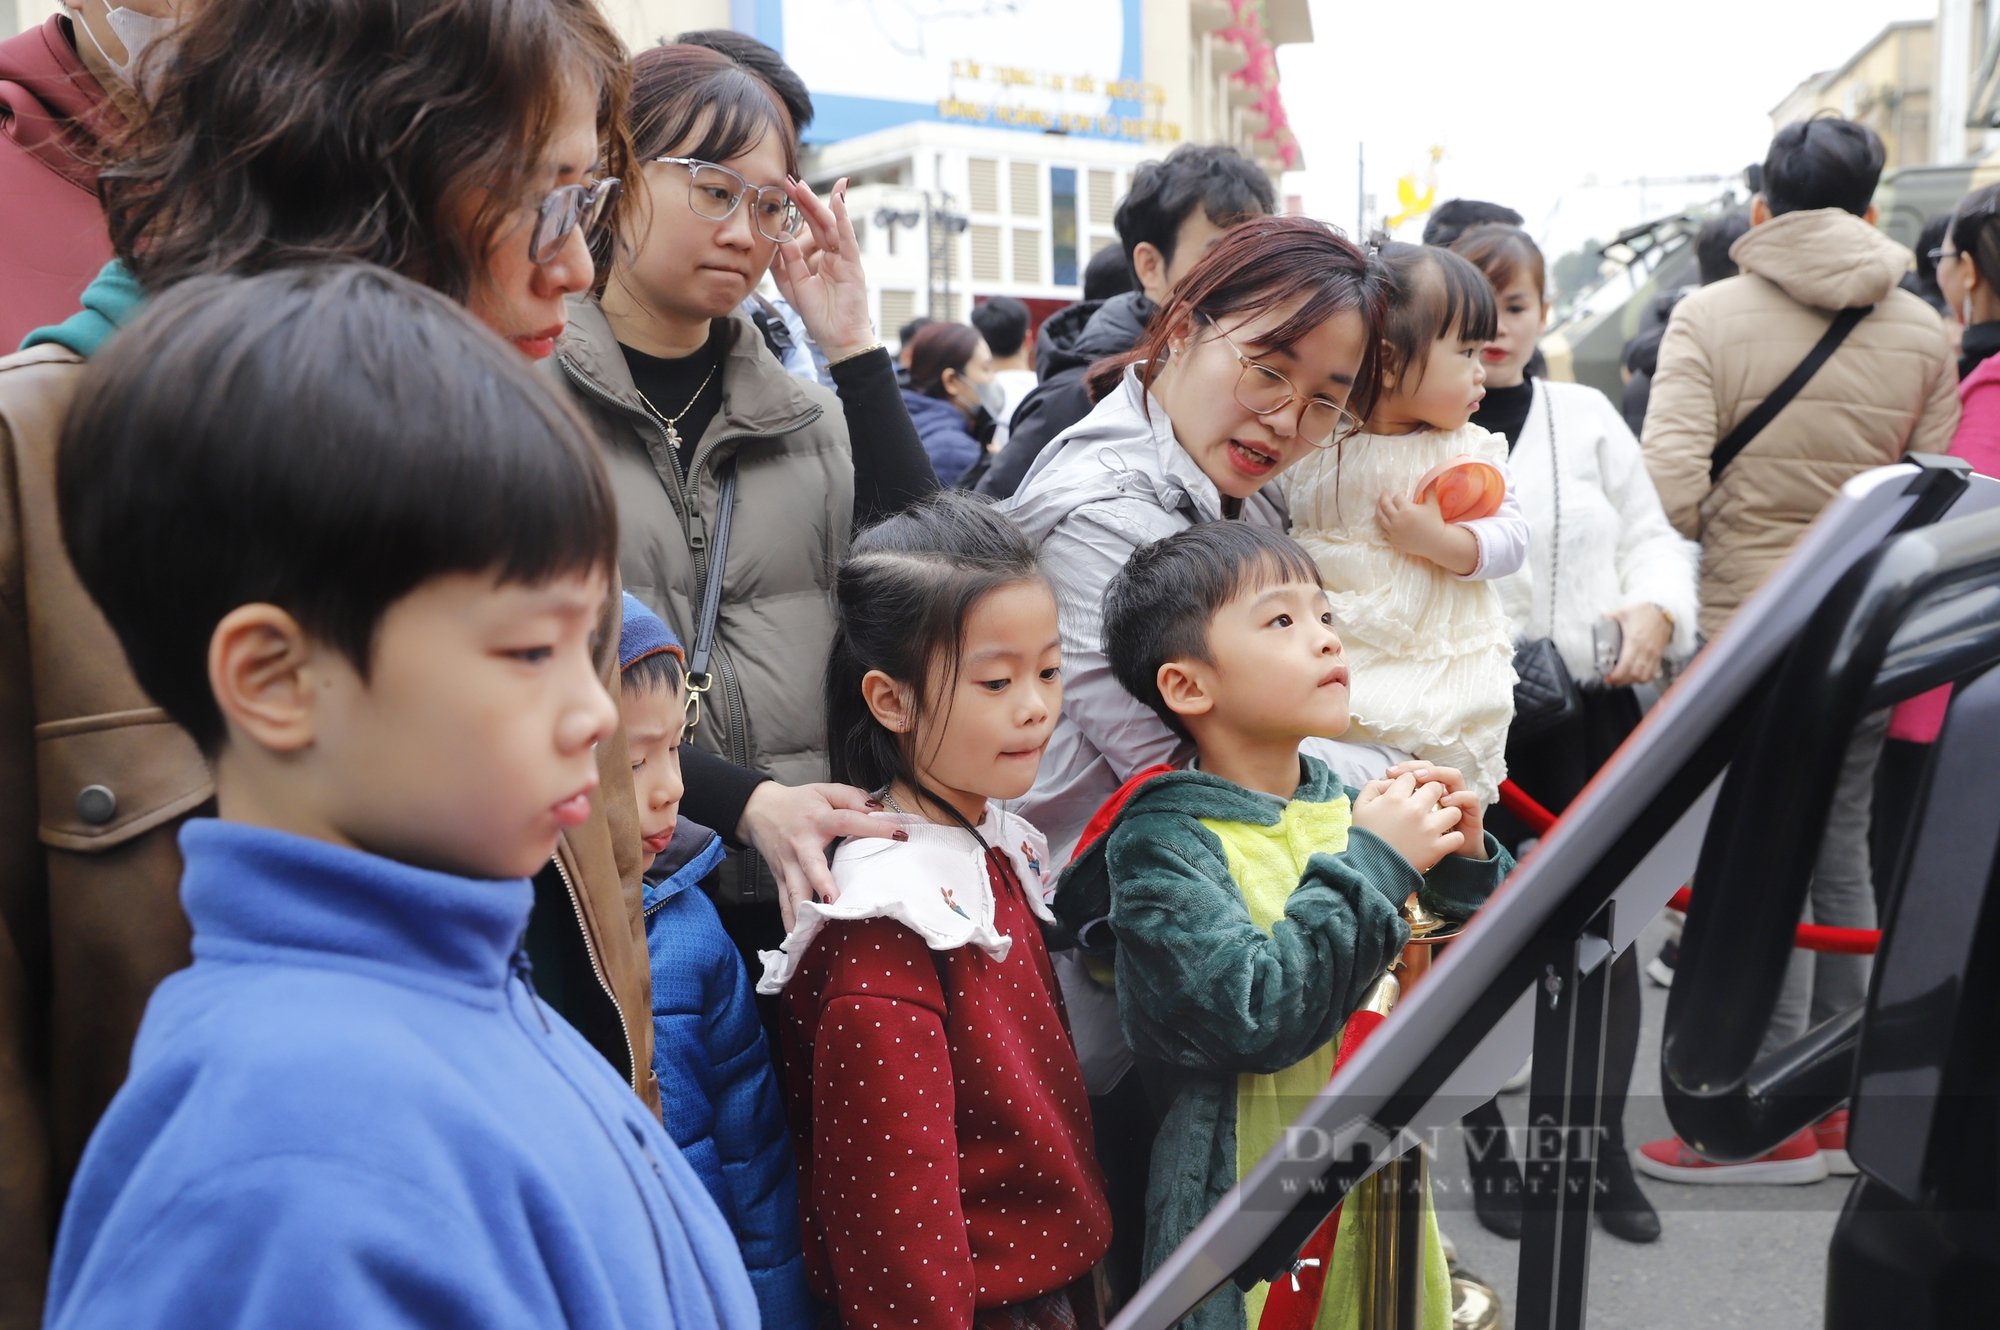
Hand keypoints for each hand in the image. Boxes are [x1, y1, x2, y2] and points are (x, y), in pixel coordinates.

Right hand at [737, 781, 907, 929]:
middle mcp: (802, 844)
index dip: (873, 827)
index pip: (848, 821)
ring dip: (805, 910)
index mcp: (818, 820)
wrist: (757, 809)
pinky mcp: (780, 877)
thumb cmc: (797, 802)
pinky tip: (796, 935)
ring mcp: (789, 864)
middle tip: (835, 900)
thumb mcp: (825, 790)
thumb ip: (852, 797)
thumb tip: (878, 809)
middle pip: (812, 864)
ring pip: (795, 890)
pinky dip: (790, 920)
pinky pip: (784, 901)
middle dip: (824, 883)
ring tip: (815, 929)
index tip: (900, 834)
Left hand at [769, 176, 876, 362]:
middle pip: (817, 222)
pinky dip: (842, 219)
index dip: (797, 211)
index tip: (783, 192)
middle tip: (789, 180)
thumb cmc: (819, 317)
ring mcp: (843, 259)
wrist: (838, 340)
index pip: (807, 230)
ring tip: (801, 186)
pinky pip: (846, 238)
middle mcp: (832, 255)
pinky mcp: (853, 265)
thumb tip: (782, 235)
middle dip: (804, 201)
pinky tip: (837, 200)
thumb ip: (789, 261)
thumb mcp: (795, 286)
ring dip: (816, 204)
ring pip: (829, 225)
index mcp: (817, 260)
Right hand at [1351, 771, 1464, 872]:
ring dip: (1447, 814)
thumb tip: (1390, 781)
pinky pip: (1457, 836)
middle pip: (1436, 787)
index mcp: (1394, 798)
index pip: (1411, 777)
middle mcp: (1414, 810)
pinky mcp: (1436, 848)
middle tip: (1425, 804)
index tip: (1407, 794)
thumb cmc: (1365, 836)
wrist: (1369, 870)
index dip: (1409, 783)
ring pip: (1453, 810)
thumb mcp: (1360, 807)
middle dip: (1431, 793)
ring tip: (1439, 821)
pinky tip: (1443, 839)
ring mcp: (1427, 829)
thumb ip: (1373, 787)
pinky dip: (1452, 838)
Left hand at [1376, 493, 1477, 574]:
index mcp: (1406, 510)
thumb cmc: (1434, 522)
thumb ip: (1429, 490)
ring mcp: (1393, 531)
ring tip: (1380, 504)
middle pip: (1384, 505)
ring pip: (1380, 517)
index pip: (1397, 497)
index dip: (1400, 494)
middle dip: (1383, 497)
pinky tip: (1383, 518)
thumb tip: (1434, 476)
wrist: (1436, 542)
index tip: (1403, 494)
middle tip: (1384, 493)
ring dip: (1378, 509)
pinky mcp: (1393, 540)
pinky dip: (1381, 522)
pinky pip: (1382, 529)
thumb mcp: (1432, 504)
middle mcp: (1397, 520)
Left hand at [1383, 762, 1488, 858]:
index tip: (1388, 773)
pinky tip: (1444, 803)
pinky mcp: (1471, 812)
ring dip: (1439, 775)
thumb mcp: (1406, 825)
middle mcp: (1443, 791)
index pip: (1417, 768)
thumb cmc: (1424, 841)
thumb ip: (1395, 807)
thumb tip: (1381, 789)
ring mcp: (1459, 799)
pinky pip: (1470, 798)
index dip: (1404, 768)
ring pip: (1454, 776)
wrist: (1452, 860)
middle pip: (1434, 767)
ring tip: (1421, 781)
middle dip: (1418, 768)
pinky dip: (1458, 797)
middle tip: (1402, 774)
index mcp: (1426, 791)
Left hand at [1602, 602, 1672, 686]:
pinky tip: (1635, 677)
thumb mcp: (1624, 612)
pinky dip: (1644, 679)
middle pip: (1634, 675)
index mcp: (1634, 641)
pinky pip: (1653, 673)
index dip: (1616, 676)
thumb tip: (1599, 617)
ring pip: (1644, 676)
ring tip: (1622, 680)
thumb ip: (1610, 616)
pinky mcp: (1659, 655)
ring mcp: (1653, 654)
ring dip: (1632, 681)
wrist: (1664, 611)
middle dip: (1621, 681)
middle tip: (1611, 681)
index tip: (1607, 678)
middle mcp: (1645, 651)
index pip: (1625, 665)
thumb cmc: (1644, 612)